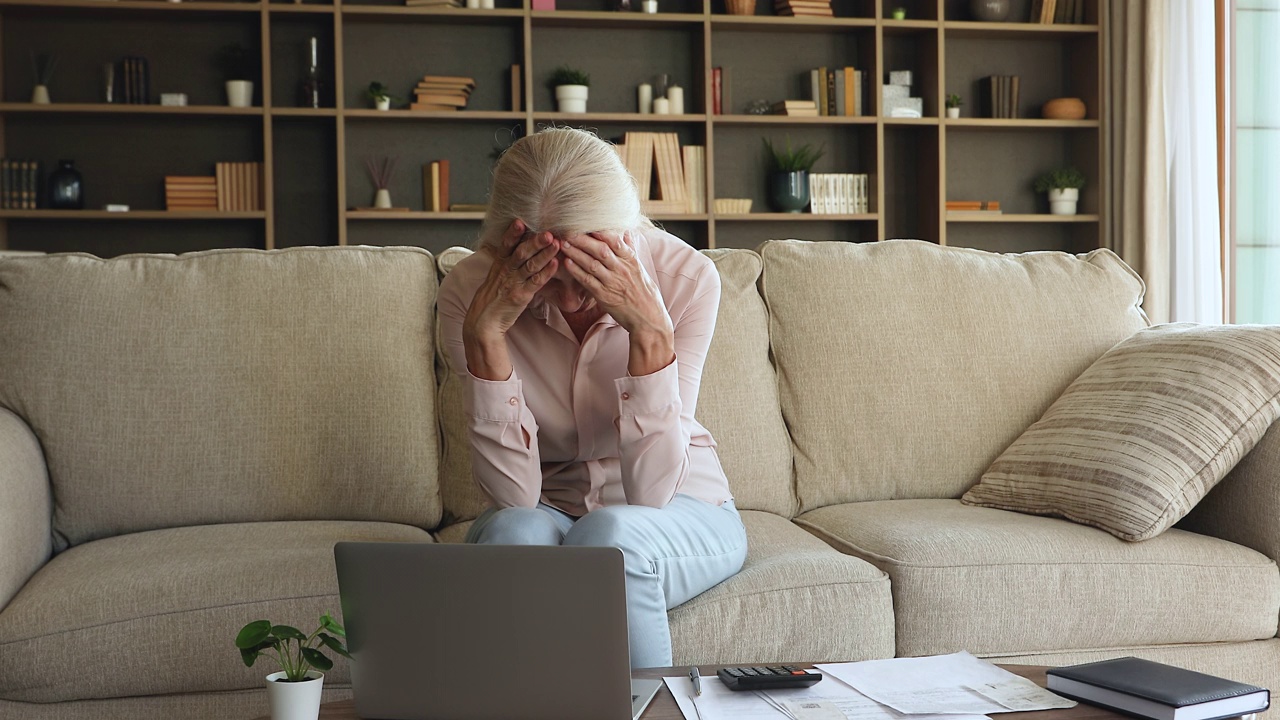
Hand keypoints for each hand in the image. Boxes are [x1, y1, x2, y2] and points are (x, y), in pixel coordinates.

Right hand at [463, 219, 559, 379]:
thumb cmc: (492, 298)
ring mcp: (513, 283)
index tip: (520, 221)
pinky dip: (546, 272)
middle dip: (535, 241)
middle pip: (520, 253)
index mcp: (499, 265)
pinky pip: (535, 282)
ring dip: (544, 254)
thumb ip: (506, 261)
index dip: (512, 234)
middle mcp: (505, 272)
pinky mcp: (520, 296)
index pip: (505, 246)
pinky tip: (556, 264)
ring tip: (556, 243)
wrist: (483, 321)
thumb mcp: (495, 276)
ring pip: (530, 266)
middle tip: (548, 232)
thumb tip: (516, 245)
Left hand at [560, 231, 674, 374]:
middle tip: (568, 230)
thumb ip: (630, 250)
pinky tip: (567, 263)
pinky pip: (588, 282)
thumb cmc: (646, 294)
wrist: (649, 320)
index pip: (615, 241)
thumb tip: (627, 232)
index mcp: (631, 261)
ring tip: (563, 244)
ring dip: (576, 253)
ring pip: (592, 264)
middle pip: (601, 250)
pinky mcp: (605, 297)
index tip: (586, 222)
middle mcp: (622, 270)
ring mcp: (613, 283)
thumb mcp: (641, 269)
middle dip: (583, 239)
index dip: (600, 231)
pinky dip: (577, 272)